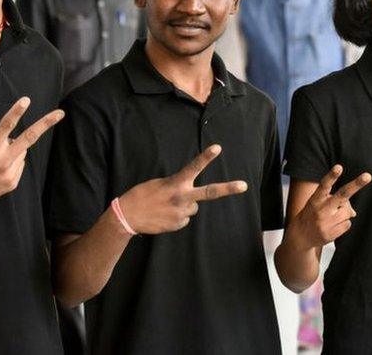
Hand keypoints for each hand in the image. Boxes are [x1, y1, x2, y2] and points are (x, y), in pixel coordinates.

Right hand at [0, 97, 64, 205]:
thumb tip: (13, 140)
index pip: (6, 125)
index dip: (16, 111)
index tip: (26, 100)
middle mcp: (2, 160)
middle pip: (29, 138)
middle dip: (46, 124)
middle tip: (60, 113)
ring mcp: (9, 173)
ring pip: (21, 154)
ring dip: (12, 153)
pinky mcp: (12, 182)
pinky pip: (18, 167)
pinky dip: (11, 165)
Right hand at [118, 144, 246, 234]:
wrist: (127, 217)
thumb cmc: (142, 195)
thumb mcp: (160, 184)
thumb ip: (179, 187)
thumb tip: (193, 198)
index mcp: (175, 183)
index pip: (193, 167)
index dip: (206, 157)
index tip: (218, 147)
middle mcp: (182, 197)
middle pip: (209, 192)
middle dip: (228, 189)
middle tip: (244, 185)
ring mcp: (181, 212)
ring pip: (193, 207)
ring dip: (184, 206)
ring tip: (166, 206)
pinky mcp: (178, 224)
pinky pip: (184, 218)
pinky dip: (176, 216)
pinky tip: (164, 215)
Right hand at [289, 165, 370, 249]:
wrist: (300, 236)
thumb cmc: (312, 215)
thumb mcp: (319, 203)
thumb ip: (335, 201)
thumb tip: (353, 212)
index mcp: (316, 199)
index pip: (324, 185)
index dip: (332, 176)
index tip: (339, 167)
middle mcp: (321, 209)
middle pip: (342, 195)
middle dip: (356, 185)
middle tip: (368, 176)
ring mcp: (326, 223)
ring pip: (348, 212)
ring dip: (345, 212)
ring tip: (333, 216)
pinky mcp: (330, 234)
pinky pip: (348, 224)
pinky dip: (344, 223)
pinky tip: (333, 225)